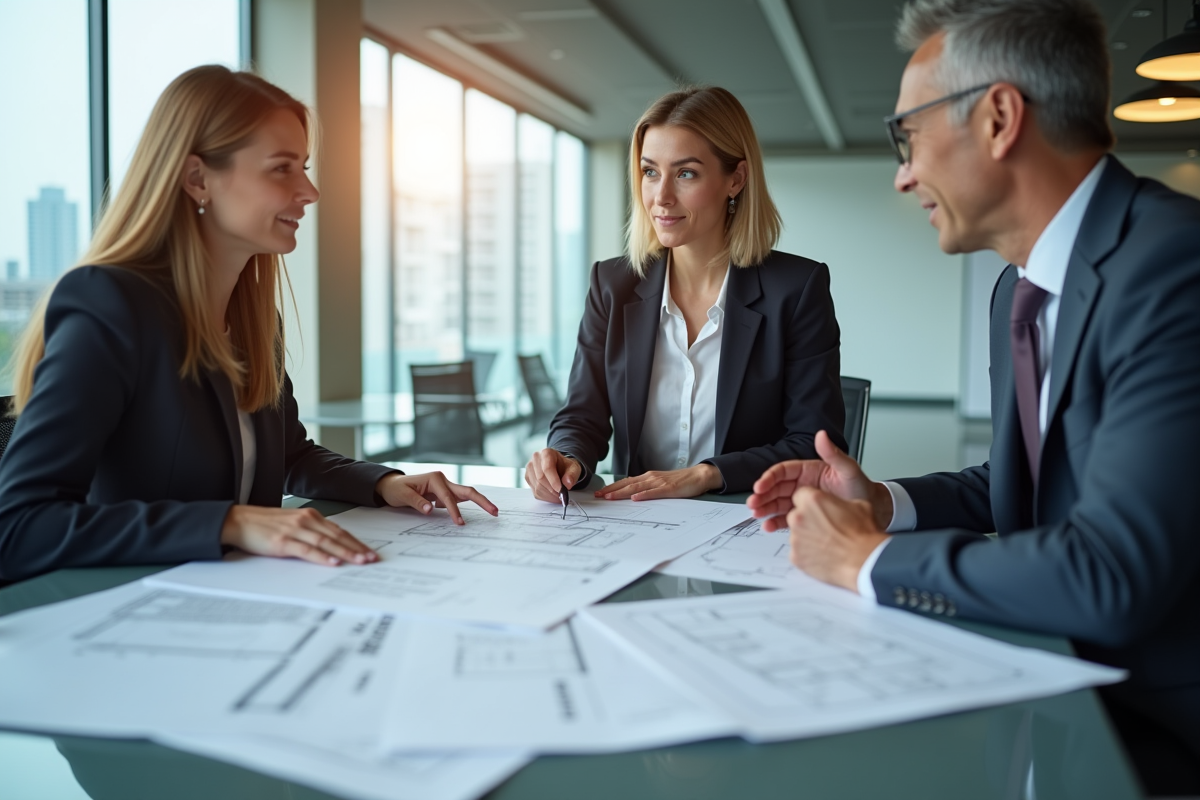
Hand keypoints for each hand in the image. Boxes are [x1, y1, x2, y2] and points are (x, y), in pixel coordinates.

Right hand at [220, 505, 377, 565]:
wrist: (237, 520)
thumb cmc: (263, 524)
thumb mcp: (291, 524)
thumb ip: (310, 531)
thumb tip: (330, 545)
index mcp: (310, 516)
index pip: (339, 530)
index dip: (356, 541)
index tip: (369, 551)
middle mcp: (305, 520)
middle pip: (337, 536)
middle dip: (357, 548)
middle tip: (372, 559)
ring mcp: (294, 530)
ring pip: (326, 543)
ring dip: (346, 553)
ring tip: (360, 561)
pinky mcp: (283, 541)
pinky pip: (307, 550)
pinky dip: (322, 557)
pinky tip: (334, 562)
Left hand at [376, 472, 498, 525]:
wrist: (391, 485)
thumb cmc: (396, 489)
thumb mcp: (402, 495)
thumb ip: (417, 502)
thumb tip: (431, 510)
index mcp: (434, 479)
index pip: (448, 497)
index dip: (454, 511)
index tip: (460, 523)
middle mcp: (442, 480)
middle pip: (466, 491)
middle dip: (482, 501)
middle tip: (494, 511)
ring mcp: (445, 486)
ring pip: (466, 495)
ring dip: (480, 502)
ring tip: (493, 512)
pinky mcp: (445, 493)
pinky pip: (459, 500)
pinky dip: (470, 506)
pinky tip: (481, 511)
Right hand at [525, 448, 583, 502]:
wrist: (559, 466)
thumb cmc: (564, 466)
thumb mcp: (573, 468)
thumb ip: (572, 475)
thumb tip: (567, 484)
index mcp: (546, 453)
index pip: (547, 468)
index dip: (554, 481)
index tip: (561, 490)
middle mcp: (535, 459)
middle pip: (540, 478)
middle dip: (552, 490)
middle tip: (562, 495)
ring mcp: (530, 468)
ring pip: (537, 486)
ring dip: (549, 495)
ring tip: (558, 496)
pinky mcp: (528, 478)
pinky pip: (535, 491)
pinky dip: (545, 497)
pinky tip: (552, 496)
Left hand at [597, 463, 722, 500]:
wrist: (699, 475)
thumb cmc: (680, 481)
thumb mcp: (661, 483)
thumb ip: (648, 488)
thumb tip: (633, 495)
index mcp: (648, 477)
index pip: (626, 482)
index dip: (612, 487)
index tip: (600, 493)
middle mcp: (651, 478)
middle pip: (627, 484)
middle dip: (611, 490)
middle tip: (598, 496)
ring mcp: (659, 483)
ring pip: (637, 487)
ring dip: (622, 492)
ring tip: (610, 497)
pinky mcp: (669, 488)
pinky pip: (654, 492)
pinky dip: (644, 495)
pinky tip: (635, 498)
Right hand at [747, 430, 892, 531]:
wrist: (873, 511)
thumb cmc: (861, 489)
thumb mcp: (849, 469)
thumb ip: (833, 454)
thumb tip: (821, 435)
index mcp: (809, 470)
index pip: (783, 471)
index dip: (769, 478)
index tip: (760, 486)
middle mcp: (803, 485)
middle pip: (776, 488)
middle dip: (763, 495)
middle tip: (753, 503)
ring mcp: (803, 501)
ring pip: (778, 503)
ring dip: (765, 508)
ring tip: (757, 515)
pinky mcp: (805, 515)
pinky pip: (787, 518)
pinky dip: (776, 522)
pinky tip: (768, 526)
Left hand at [787, 486, 889, 591]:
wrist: (864, 560)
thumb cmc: (863, 534)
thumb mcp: (857, 505)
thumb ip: (838, 502)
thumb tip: (836, 506)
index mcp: (812, 500)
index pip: (800, 495)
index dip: (811, 503)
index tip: (818, 509)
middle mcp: (798, 517)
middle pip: (796, 515)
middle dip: (807, 520)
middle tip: (825, 529)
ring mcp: (795, 539)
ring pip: (797, 535)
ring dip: (808, 538)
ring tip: (828, 544)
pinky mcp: (795, 557)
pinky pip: (798, 553)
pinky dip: (808, 554)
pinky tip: (824, 555)